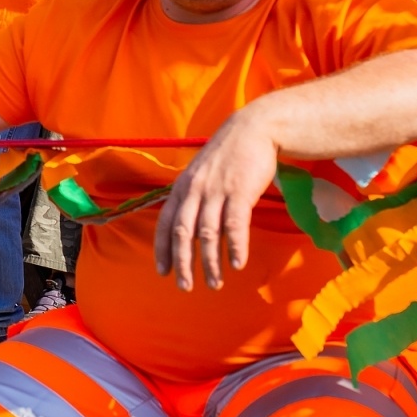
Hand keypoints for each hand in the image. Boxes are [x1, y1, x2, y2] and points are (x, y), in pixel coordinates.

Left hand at [153, 107, 279, 290]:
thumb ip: (193, 198)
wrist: (253, 129)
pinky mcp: (240, 191)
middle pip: (184, 233)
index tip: (162, 271)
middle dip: (182, 263)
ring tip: (214, 283)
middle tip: (185, 286)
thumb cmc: (227, 155)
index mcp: (182, 187)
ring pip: (208, 233)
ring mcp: (217, 191)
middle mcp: (195, 190)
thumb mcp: (201, 174)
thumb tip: (191, 230)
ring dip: (210, 262)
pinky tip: (236, 264)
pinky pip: (235, 224)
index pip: (166, 223)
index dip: (163, 249)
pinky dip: (234, 246)